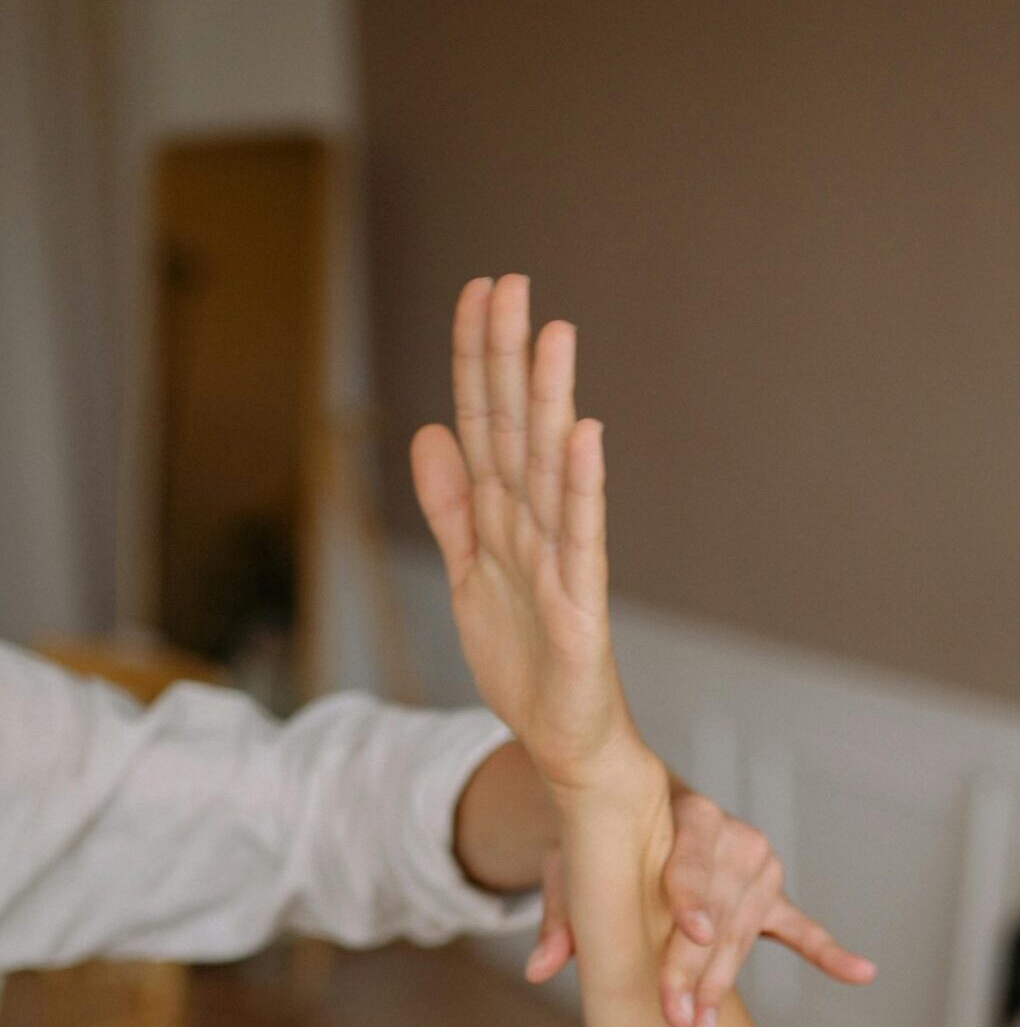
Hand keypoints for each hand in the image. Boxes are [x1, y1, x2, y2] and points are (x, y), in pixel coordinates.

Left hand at [410, 273, 631, 792]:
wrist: (564, 743)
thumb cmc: (527, 665)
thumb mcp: (466, 576)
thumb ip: (450, 507)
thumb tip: (429, 431)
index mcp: (501, 518)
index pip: (484, 423)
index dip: (476, 360)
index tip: (478, 291)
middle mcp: (533, 528)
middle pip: (516, 429)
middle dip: (509, 357)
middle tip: (511, 283)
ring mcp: (561, 562)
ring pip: (549, 469)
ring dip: (551, 401)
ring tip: (553, 334)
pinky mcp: (582, 605)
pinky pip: (580, 538)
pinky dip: (580, 486)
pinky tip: (581, 435)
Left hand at [525, 784, 875, 1026]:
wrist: (628, 804)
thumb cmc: (598, 835)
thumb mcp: (571, 862)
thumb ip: (563, 913)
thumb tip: (540, 969)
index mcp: (688, 812)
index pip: (691, 860)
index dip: (690, 899)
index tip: (690, 934)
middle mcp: (732, 836)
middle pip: (718, 913)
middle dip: (696, 970)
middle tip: (678, 1018)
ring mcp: (756, 869)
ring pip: (743, 936)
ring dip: (723, 983)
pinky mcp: (767, 897)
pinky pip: (801, 929)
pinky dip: (829, 952)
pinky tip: (862, 972)